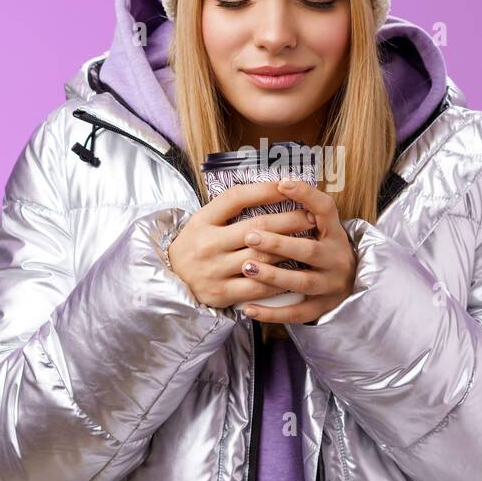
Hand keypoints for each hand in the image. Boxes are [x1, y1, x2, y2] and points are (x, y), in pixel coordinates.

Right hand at [165, 179, 315, 310]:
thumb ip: (230, 207)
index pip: (237, 198)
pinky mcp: (222, 293)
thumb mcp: (203, 220)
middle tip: (311, 216)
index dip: (265, 190)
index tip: (288, 186)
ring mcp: (215, 270)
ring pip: (262, 258)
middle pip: (257, 228)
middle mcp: (208, 244)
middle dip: (290, 220)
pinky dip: (279, 279)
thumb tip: (270, 188)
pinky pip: (259, 286)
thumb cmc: (195, 245)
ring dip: (289, 249)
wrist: (170, 281)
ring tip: (308, 242)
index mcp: (203, 220)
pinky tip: (294, 271)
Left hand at [236, 178, 357, 324]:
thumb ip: (305, 211)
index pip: (326, 209)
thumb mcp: (324, 228)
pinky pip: (296, 313)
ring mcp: (330, 286)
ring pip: (302, 282)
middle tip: (250, 235)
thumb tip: (277, 183)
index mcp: (336, 234)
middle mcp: (337, 259)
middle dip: (279, 243)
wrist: (354, 285)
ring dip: (273, 275)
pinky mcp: (321, 308)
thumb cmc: (326, 250)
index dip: (307, 195)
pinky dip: (271, 312)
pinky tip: (248, 308)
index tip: (283, 184)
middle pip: (309, 250)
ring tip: (247, 268)